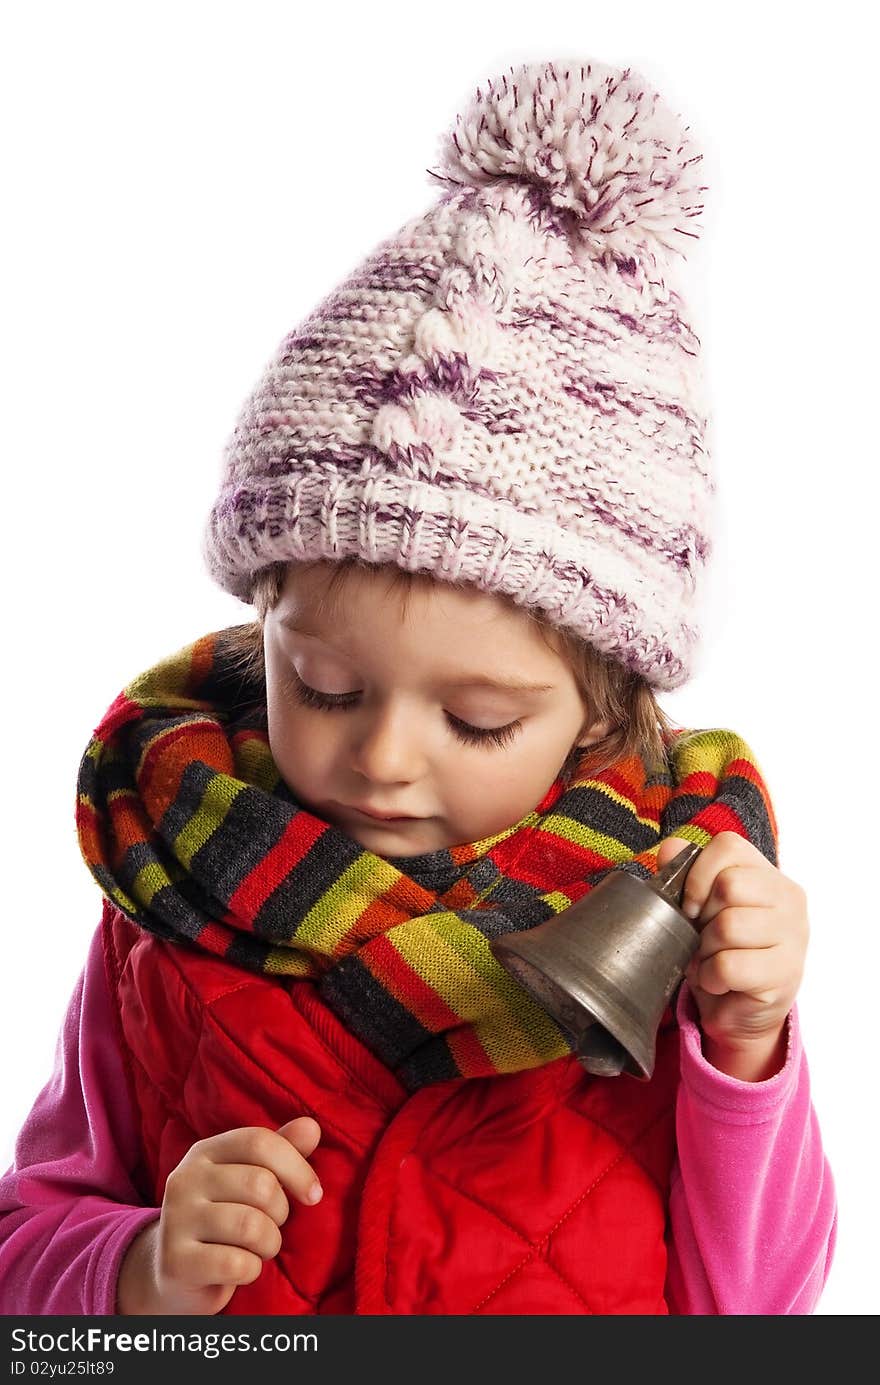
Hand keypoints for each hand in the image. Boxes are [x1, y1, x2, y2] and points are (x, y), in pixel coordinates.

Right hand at [117, 1117, 322, 1314]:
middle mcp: (185, 1179)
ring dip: (269, 1243)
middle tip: (271, 1225)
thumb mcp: (249, 1177)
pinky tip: (240, 1268)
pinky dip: (252, 1270)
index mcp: (205, 1152)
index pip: (259, 1142)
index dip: (297, 1167)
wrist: (176, 1272)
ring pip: (251, 1226)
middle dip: (281, 1212)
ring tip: (259, 1247)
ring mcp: (175, 1220)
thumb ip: (280, 1151)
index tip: (314, 1195)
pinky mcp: (175, 1262)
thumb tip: (312, 1127)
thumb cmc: (225, 1216)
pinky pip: (237, 1264)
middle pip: (260, 1185)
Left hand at [656, 832, 808, 1080]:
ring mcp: (793, 935)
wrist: (738, 1009)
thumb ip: (686, 874)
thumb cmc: (720, 951)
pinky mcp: (785, 972)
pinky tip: (720, 982)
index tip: (691, 904)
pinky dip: (711, 977)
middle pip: (728, 886)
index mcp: (767, 874)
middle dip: (703, 918)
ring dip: (706, 950)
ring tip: (712, 960)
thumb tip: (671, 847)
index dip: (698, 874)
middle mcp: (788, 898)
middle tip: (706, 938)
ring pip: (728, 926)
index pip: (728, 846)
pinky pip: (729, 965)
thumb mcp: (698, 909)